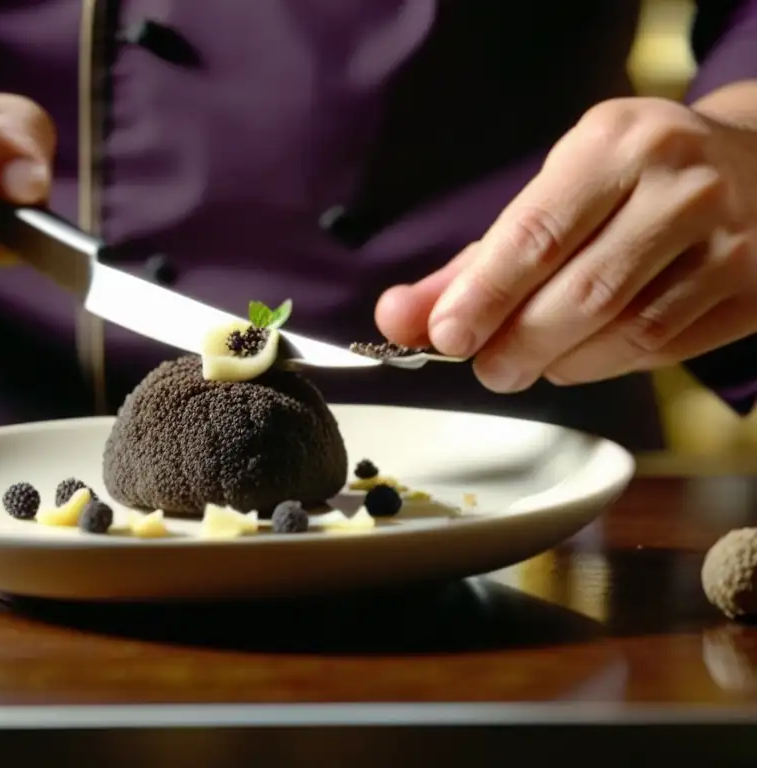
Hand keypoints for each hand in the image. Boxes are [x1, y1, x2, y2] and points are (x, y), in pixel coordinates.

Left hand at [376, 97, 756, 391]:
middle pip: (582, 293)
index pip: (536, 234)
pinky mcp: (749, 290)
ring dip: (561, 362)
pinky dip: (607, 364)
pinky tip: (582, 355)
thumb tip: (397, 318)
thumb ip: (473, 263)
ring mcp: (726, 240)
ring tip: (528, 363)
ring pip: (626, 331)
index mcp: (614, 145)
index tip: (446, 337)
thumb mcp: (554, 193)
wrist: (755, 166)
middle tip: (487, 368)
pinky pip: (664, 349)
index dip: (484, 296)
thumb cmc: (628, 183)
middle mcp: (677, 186)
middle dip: (518, 344)